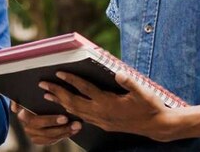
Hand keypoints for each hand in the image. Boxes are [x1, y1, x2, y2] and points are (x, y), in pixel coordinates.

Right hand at [10, 101, 80, 145]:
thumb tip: (15, 107)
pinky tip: (73, 131)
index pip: (36, 121)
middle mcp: (27, 127)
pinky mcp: (39, 139)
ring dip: (65, 132)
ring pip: (50, 137)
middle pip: (46, 131)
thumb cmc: (27, 99)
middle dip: (61, 128)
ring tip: (77, 126)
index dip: (51, 121)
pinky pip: (52, 140)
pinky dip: (63, 136)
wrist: (25, 107)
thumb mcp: (21, 96)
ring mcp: (33, 135)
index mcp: (22, 116)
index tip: (64, 118)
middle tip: (75, 123)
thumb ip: (17, 99)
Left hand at [42, 71, 179, 140]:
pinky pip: (82, 118)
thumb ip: (130, 83)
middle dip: (57, 92)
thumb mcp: (144, 93)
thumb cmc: (151, 106)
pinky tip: (65, 108)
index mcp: (108, 103)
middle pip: (74, 102)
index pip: (85, 90)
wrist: (157, 126)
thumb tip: (118, 72)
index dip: (71, 81)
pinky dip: (70, 111)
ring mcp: (101, 120)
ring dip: (60, 103)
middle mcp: (101, 113)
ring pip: (76, 112)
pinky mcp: (104, 124)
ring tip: (47, 96)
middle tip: (42, 84)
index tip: (58, 73)